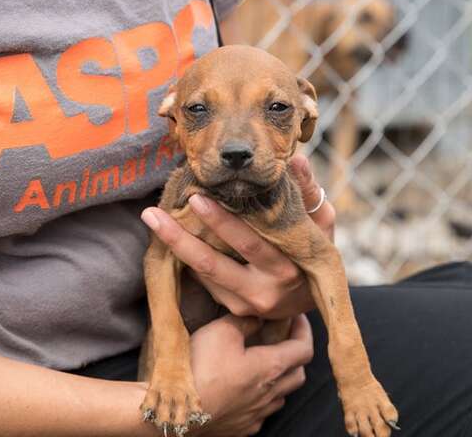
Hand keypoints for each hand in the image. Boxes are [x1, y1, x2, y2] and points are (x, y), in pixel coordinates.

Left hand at [141, 155, 334, 318]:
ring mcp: (247, 305)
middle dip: (179, 238)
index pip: (247, 242)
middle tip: (152, 213)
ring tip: (152, 219)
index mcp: (285, 267)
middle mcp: (264, 291)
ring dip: (175, 247)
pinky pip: (205, 283)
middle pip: (212, 264)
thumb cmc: (313, 249)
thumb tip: (296, 161)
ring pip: (203, 275)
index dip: (220, 221)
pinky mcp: (234, 311)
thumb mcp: (320, 222)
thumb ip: (307, 191)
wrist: (315, 297)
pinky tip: (169, 237)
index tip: (194, 198)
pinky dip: (187, 259)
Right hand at [191, 314, 312, 435]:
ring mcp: (257, 414)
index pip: (304, 348)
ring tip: (264, 365)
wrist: (178, 410)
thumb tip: (258, 319)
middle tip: (284, 340)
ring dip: (280, 379)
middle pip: (299, 374)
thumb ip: (245, 321)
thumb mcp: (221, 330)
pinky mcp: (243, 428)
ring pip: (282, 395)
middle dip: (296, 354)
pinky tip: (246, 391)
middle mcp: (270, 393)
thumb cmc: (200, 367)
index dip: (304, 330)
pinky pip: (262, 412)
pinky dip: (261, 398)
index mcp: (270, 367)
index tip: (298, 318)